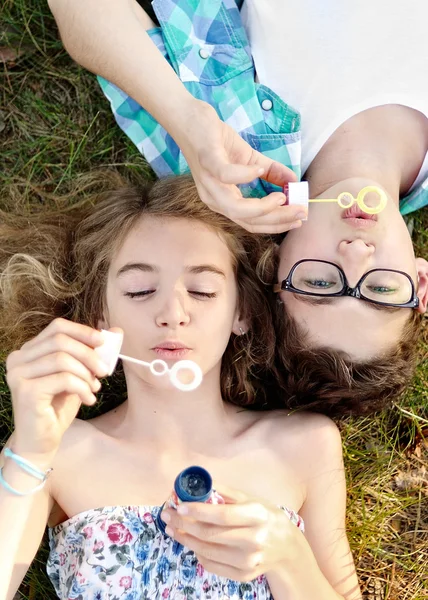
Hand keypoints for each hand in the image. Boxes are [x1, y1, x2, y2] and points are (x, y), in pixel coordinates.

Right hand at [5, 318, 113, 457]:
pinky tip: (88, 400)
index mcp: (29, 350)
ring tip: (94, 389)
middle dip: (89, 354)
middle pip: (60, 340)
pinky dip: (82, 388)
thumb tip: (117, 331)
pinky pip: (63, 379)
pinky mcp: (26, 391)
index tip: (103, 342)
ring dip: (86, 374)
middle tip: (104, 371)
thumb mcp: (78, 374)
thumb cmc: (58, 407)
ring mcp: (19, 374)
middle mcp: (18, 359)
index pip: (57, 327)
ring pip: (62, 359)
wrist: (40, 441)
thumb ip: (92, 352)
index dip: (83, 331)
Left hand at [160, 485, 301, 581]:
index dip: (198, 510)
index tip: (179, 505)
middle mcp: (254, 539)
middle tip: (167, 515)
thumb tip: (200, 481)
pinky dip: (198, 553)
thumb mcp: (252, 499)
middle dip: (183, 524)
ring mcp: (249, 560)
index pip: (222, 514)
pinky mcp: (243, 575)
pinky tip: (191, 542)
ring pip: (207, 551)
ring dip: (185, 539)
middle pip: (211, 534)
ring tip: (172, 528)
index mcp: (257, 515)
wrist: (287, 547)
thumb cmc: (265, 517)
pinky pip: (212, 565)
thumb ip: (226, 492)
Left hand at [174, 101, 306, 233]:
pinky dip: (246, 176)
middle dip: (277, 219)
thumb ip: (271, 172)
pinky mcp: (207, 161)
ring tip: (283, 197)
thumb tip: (294, 181)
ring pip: (236, 209)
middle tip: (300, 212)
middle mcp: (214, 199)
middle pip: (248, 221)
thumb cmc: (217, 141)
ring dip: (263, 207)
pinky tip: (260, 170)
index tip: (299, 218)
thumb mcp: (249, 159)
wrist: (189, 119)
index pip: (252, 222)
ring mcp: (209, 182)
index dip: (276, 224)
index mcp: (224, 201)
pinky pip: (226, 176)